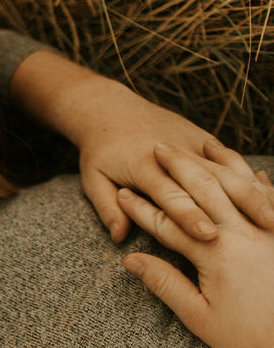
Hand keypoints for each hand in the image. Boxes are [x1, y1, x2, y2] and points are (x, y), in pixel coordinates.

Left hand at [69, 79, 273, 241]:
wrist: (109, 109)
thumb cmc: (99, 151)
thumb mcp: (92, 179)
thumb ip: (107, 207)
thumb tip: (118, 237)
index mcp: (143, 166)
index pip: (171, 195)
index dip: (190, 216)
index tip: (209, 236)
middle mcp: (172, 151)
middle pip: (208, 182)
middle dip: (232, 205)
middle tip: (257, 229)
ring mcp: (191, 142)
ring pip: (226, 168)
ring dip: (250, 192)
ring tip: (271, 218)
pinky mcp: (202, 137)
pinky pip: (230, 158)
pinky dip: (249, 176)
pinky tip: (268, 195)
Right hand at [118, 144, 273, 347]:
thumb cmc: (246, 336)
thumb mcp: (198, 317)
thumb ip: (165, 284)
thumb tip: (131, 260)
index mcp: (215, 253)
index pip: (168, 221)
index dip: (141, 207)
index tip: (122, 193)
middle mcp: (240, 234)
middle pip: (202, 190)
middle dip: (176, 168)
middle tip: (156, 148)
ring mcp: (266, 230)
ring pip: (236, 186)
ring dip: (214, 164)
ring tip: (197, 146)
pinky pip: (269, 197)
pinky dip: (255, 181)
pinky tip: (248, 170)